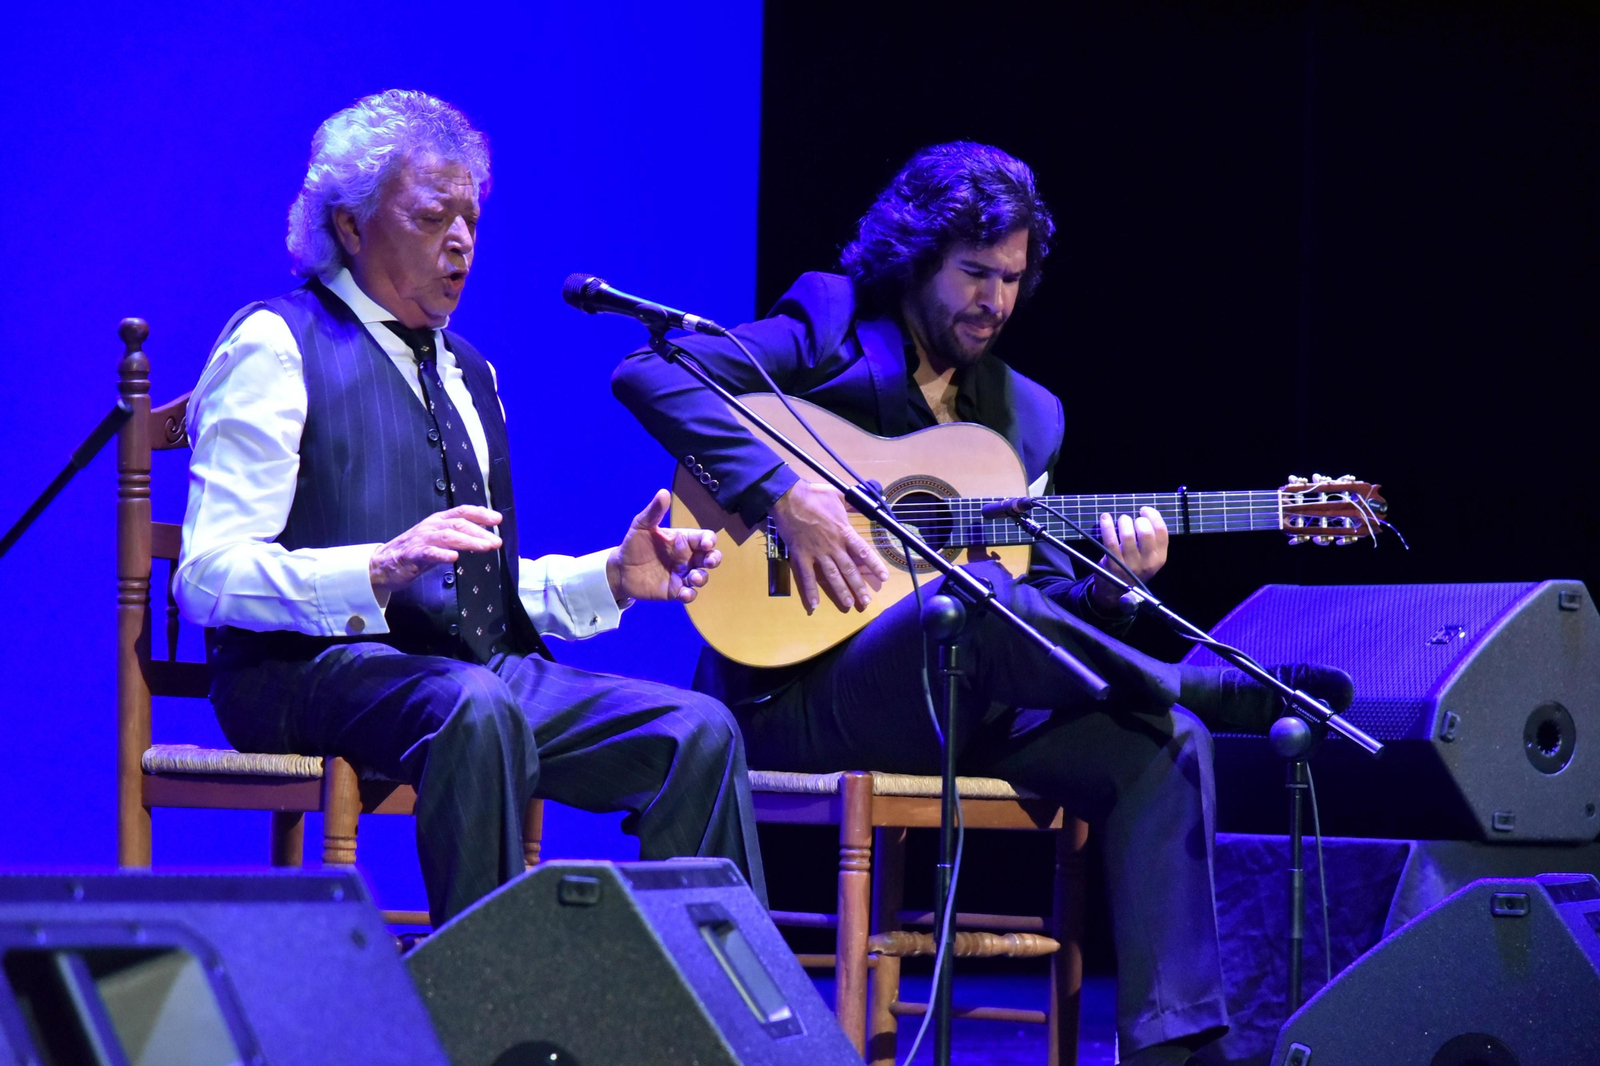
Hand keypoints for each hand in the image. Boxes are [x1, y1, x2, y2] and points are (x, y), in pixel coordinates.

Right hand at [370, 505, 502, 597]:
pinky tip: (454, 557)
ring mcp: (421, 539)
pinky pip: (428, 553)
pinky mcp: (412, 555)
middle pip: (458, 524)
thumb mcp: (439, 541)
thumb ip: (458, 537)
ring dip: (468, 541)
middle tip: (497, 542)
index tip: (498, 519)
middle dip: (480, 532)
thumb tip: (484, 537)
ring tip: (485, 548)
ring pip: (447, 536)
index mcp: (438, 521)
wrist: (383, 564)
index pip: (462, 512)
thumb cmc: (415, 552)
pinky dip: (442, 554)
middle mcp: (431, 526)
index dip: (480, 514)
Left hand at [606, 489, 721, 603]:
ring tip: (692, 578)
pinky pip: (689, 594)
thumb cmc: (634, 544)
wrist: (620, 569)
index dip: (709, 540)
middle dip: (714, 559)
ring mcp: (682, 575)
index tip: (706, 544)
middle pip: (710, 558)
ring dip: (702, 578)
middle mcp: (687, 558)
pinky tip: (684, 593)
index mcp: (683, 540)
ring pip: (702, 577)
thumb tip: (663, 492)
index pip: (704, 538)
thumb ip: (654, 512)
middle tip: (710, 562)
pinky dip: (690, 595)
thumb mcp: (641, 526)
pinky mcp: (675, 591)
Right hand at [771, 481, 889, 613]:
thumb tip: (867, 503)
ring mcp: (817, 553)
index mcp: (844, 531)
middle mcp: (833, 546)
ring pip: (832, 576)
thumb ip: (854, 503)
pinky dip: (810, 591)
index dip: (874, 565)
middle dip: (859, 586)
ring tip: (849, 604)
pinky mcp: (801, 556)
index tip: (884, 577)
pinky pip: (806, 577)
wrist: (788, 498)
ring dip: (841, 591)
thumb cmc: (814, 495)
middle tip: (867, 601)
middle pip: (849, 569)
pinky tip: (814, 605)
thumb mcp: (839, 495)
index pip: (863, 551)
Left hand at [1090, 506, 1167, 612]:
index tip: (1144, 510)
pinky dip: (1107, 526)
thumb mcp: (1149, 559)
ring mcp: (1129, 564)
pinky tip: (1105, 518)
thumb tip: (1146, 514)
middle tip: (1131, 520)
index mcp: (1159, 558)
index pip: (1161, 532)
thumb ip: (1151, 542)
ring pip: (1128, 535)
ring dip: (1123, 522)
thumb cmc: (1133, 569)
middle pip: (1146, 532)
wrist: (1115, 592)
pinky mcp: (1113, 564)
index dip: (1153, 516)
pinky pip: (1110, 540)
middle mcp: (1147, 562)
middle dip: (1138, 520)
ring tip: (1121, 521)